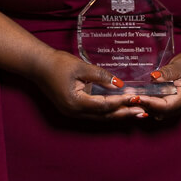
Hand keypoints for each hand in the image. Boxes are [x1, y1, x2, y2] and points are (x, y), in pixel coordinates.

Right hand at [28, 48, 143, 120]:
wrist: (38, 65)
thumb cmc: (58, 64)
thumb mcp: (81, 67)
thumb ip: (101, 76)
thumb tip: (119, 84)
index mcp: (76, 102)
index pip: (104, 105)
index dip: (121, 102)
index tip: (137, 98)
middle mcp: (74, 112)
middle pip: (104, 116)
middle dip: (124, 114)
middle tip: (143, 112)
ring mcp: (73, 112)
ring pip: (100, 116)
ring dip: (118, 115)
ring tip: (136, 113)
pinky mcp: (73, 108)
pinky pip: (94, 113)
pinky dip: (108, 111)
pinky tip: (119, 109)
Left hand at [130, 50, 180, 119]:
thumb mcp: (180, 66)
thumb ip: (167, 73)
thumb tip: (153, 77)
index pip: (165, 105)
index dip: (150, 103)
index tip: (137, 98)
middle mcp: (180, 106)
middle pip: (159, 111)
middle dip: (144, 105)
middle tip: (128, 97)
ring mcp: (176, 106)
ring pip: (157, 111)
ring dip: (144, 105)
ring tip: (130, 97)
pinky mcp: (171, 103)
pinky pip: (158, 108)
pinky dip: (148, 103)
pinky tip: (138, 97)